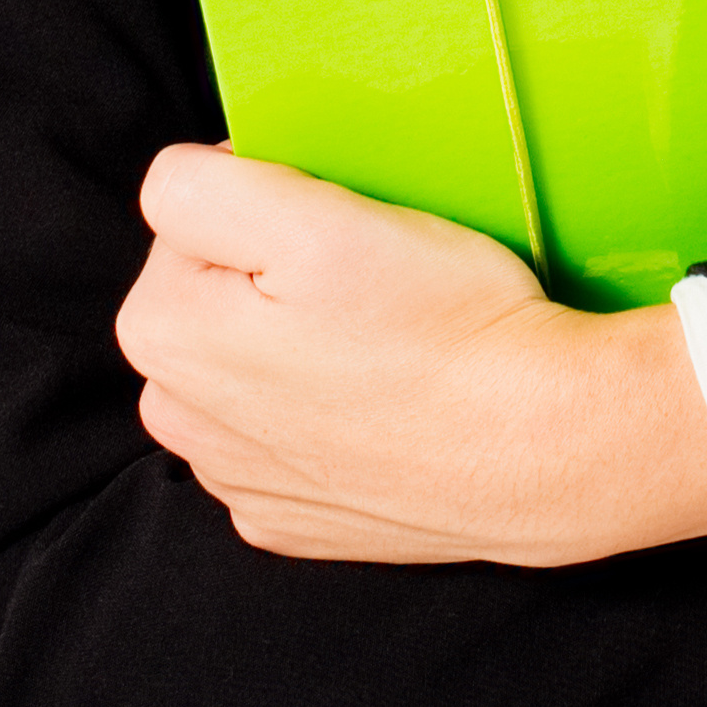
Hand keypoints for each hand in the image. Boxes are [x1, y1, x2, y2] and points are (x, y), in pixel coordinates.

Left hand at [119, 144, 706, 566]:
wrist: (542, 447)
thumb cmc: (444, 328)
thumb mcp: (316, 220)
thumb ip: (201, 187)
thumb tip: (183, 186)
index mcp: (163, 332)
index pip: (191, 212)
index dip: (274, 200)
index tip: (340, 228)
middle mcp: (179, 417)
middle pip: (214, 292)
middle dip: (276, 275)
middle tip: (371, 282)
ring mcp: (236, 479)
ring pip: (253, 365)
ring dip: (301, 344)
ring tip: (386, 343)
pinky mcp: (295, 520)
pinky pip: (296, 436)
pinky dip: (334, 413)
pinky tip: (387, 405)